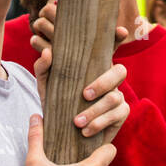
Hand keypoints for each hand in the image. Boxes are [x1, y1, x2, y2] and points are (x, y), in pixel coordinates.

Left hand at [30, 0, 128, 141]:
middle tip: (84, 95)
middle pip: (120, 71)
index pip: (109, 48)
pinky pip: (117, 114)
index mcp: (94, 66)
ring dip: (95, 110)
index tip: (121, 31)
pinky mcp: (121, 114)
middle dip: (104, 82)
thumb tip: (48, 52)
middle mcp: (109, 78)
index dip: (118, 38)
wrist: (62, 133)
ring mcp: (118, 96)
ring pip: (116, 96)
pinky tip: (85, 131)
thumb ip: (44, 68)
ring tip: (76, 122)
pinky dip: (99, 123)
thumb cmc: (56, 102)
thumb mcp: (46, 85)